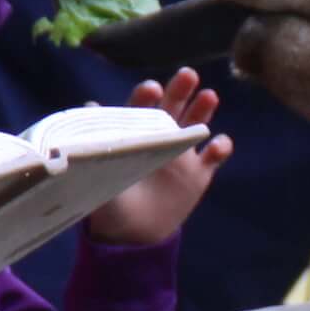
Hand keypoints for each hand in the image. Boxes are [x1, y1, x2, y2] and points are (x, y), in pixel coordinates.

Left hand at [84, 67, 232, 247]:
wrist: (132, 235)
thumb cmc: (109, 202)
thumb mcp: (98, 175)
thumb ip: (95, 146)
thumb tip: (88, 109)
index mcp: (135, 134)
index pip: (142, 107)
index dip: (147, 96)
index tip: (151, 90)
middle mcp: (160, 137)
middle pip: (173, 106)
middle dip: (180, 89)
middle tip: (188, 75)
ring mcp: (182, 154)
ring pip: (197, 123)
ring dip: (203, 108)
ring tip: (209, 96)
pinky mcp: (199, 174)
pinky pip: (215, 155)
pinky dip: (220, 146)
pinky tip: (218, 145)